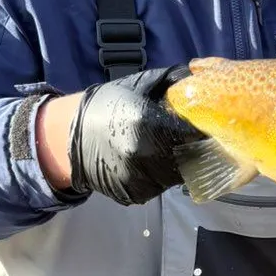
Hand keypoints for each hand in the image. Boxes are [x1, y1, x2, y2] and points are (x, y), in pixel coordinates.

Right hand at [65, 66, 202, 204]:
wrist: (71, 136)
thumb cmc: (107, 105)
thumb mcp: (139, 85)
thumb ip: (172, 83)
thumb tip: (202, 80)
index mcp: (145, 123)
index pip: (191, 132)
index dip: (200, 129)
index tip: (204, 126)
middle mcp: (143, 154)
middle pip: (188, 156)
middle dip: (191, 147)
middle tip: (185, 138)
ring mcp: (138, 178)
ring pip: (176, 175)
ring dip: (177, 163)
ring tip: (164, 148)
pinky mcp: (135, 195)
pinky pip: (160, 186)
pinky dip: (161, 176)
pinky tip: (149, 161)